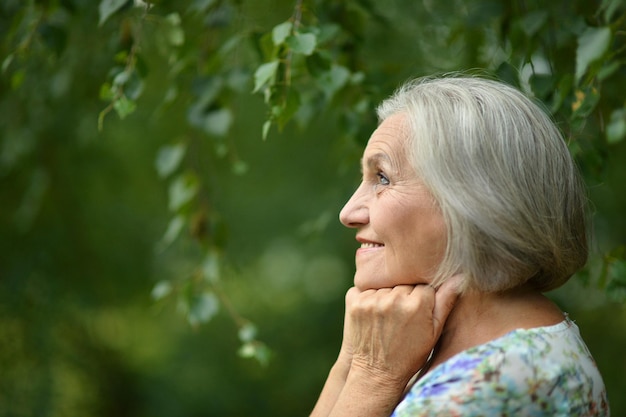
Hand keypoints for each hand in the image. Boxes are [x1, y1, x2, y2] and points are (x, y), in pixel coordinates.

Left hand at [343, 278, 459, 387]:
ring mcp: (371, 299)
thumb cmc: (409, 354)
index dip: (422, 298)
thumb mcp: (433, 332)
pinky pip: (365, 287)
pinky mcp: (354, 302)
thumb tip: (459, 277)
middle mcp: (393, 298)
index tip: (417, 313)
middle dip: (405, 295)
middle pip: (404, 283)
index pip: (424, 285)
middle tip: (401, 317)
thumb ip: (445, 302)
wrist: (376, 373)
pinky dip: (368, 296)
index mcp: (417, 304)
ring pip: (385, 284)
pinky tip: (373, 314)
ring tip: (387, 318)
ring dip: (386, 295)